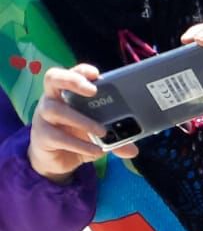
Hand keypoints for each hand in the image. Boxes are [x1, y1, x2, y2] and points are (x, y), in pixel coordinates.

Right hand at [27, 64, 137, 181]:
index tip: (96, 74)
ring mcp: (44, 116)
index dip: (82, 71)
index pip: (72, 73)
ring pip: (56, 109)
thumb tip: (133, 150)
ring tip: (103, 132)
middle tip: (92, 90)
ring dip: (82, 120)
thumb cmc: (77, 138)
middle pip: (53, 78)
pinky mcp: (42, 135)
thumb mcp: (98, 137)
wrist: (57, 160)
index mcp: (68, 93)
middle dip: (72, 80)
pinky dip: (80, 144)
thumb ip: (115, 140)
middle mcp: (53, 99)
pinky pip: (58, 137)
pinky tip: (96, 150)